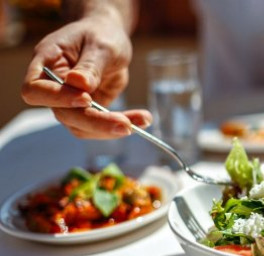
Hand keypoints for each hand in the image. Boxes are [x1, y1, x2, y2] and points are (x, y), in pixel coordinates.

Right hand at [21, 16, 150, 138]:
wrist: (109, 38)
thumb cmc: (101, 34)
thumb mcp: (101, 46)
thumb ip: (91, 66)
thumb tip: (79, 85)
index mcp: (47, 62)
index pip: (35, 89)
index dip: (57, 98)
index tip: (87, 98)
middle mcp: (53, 86)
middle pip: (64, 114)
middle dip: (96, 122)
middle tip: (126, 125)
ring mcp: (69, 102)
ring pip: (81, 127)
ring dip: (111, 129)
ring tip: (143, 119)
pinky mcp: (88, 111)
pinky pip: (100, 127)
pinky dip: (121, 125)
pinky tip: (143, 119)